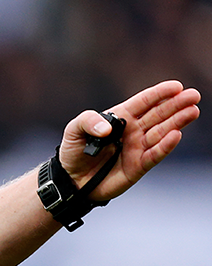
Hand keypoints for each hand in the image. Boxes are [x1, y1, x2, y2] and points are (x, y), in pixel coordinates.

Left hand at [58, 80, 200, 200]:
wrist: (72, 179)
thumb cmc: (74, 150)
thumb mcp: (74, 129)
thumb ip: (88, 121)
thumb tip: (107, 129)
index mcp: (121, 117)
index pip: (144, 102)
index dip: (160, 94)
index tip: (176, 86)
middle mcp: (134, 131)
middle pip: (159, 115)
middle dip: (176, 104)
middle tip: (193, 95)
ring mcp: (138, 148)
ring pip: (161, 132)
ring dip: (177, 122)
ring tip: (192, 111)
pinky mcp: (138, 166)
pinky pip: (154, 154)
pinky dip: (165, 146)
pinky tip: (176, 135)